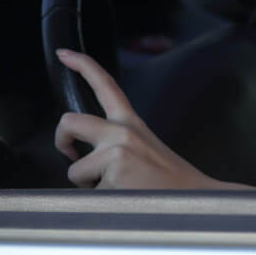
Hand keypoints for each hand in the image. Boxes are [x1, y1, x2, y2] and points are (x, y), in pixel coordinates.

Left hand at [54, 49, 224, 188]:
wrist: (194, 196)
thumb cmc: (167, 178)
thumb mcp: (144, 146)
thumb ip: (115, 141)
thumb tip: (84, 152)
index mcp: (130, 123)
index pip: (105, 86)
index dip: (83, 65)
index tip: (65, 54)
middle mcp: (122, 132)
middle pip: (69, 121)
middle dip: (61, 141)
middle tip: (73, 155)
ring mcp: (116, 152)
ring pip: (74, 168)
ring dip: (88, 183)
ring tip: (117, 186)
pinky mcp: (113, 174)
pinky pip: (86, 192)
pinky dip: (99, 200)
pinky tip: (122, 197)